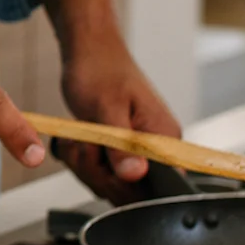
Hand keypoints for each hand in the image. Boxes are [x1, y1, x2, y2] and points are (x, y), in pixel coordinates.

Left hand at [56, 29, 181, 203]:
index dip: (127, 186)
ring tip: (80, 137)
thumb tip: (135, 175)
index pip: (161, 187)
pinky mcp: (122, 153)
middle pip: (130, 192)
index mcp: (165, 139)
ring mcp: (139, 153)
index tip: (104, 163)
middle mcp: (158, 150)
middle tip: (85, 142)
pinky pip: (102, 175)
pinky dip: (83, 162)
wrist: (89, 52)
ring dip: (86, 165)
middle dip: (97, 172)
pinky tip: (79, 141)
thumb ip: (121, 145)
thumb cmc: (100, 70)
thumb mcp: (106, 109)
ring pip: (111, 185)